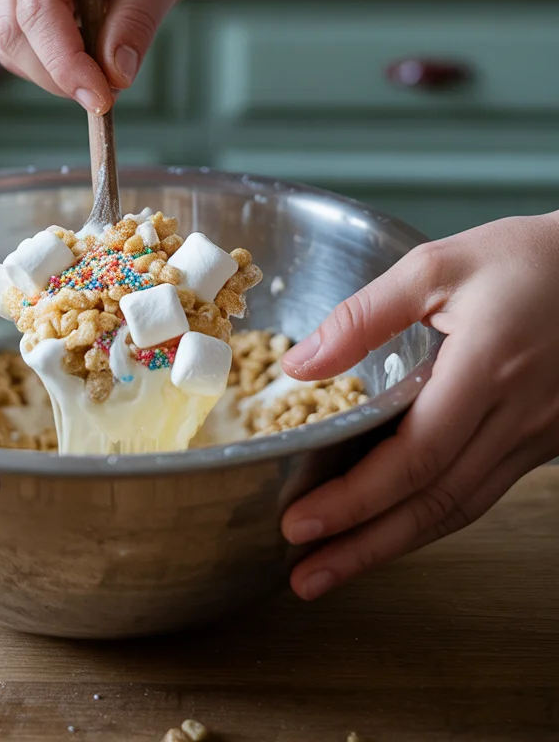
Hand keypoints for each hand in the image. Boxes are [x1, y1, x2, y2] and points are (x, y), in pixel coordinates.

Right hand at [0, 0, 216, 112]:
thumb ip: (135, 23)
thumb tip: (113, 77)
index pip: (38, 6)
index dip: (64, 62)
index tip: (102, 99)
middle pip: (13, 29)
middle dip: (58, 73)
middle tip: (109, 93)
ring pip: (11, 41)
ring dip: (54, 71)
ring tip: (106, 68)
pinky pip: (20, 38)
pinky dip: (52, 60)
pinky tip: (91, 52)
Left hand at [278, 213, 558, 600]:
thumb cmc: (527, 260)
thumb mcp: (437, 266)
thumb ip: (363, 316)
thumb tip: (299, 365)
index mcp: (486, 369)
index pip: (413, 457)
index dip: (354, 499)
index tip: (299, 523)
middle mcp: (516, 416)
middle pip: (435, 502)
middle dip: (364, 545)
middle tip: (307, 576)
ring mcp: (537, 436)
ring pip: (461, 508)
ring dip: (395, 544)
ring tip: (336, 568)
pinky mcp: (543, 440)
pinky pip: (482, 492)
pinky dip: (433, 518)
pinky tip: (396, 527)